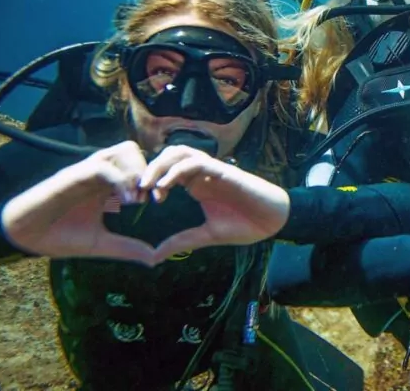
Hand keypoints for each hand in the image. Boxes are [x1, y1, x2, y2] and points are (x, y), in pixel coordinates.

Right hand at [1, 141, 156, 265]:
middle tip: (151, 198)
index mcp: (107, 184)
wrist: (25, 236)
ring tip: (136, 199)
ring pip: (124, 150)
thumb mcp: (100, 244)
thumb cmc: (58, 236)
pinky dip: (121, 181)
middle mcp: (100, 173)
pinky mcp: (73, 176)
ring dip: (137, 171)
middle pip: (134, 150)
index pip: (138, 164)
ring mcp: (87, 171)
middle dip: (149, 171)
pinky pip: (103, 167)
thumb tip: (154, 258)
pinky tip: (125, 202)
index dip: (153, 179)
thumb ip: (127, 247)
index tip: (159, 201)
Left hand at [141, 145, 289, 261]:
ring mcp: (212, 170)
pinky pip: (195, 163)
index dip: (149, 182)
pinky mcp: (222, 171)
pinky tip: (164, 187)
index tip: (138, 202)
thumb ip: (181, 241)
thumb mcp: (206, 236)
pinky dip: (176, 171)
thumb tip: (154, 257)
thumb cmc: (246, 225)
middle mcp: (201, 174)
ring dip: (160, 165)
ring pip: (179, 152)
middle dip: (149, 168)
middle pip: (168, 156)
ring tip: (147, 185)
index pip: (166, 171)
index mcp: (196, 186)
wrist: (273, 221)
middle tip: (136, 190)